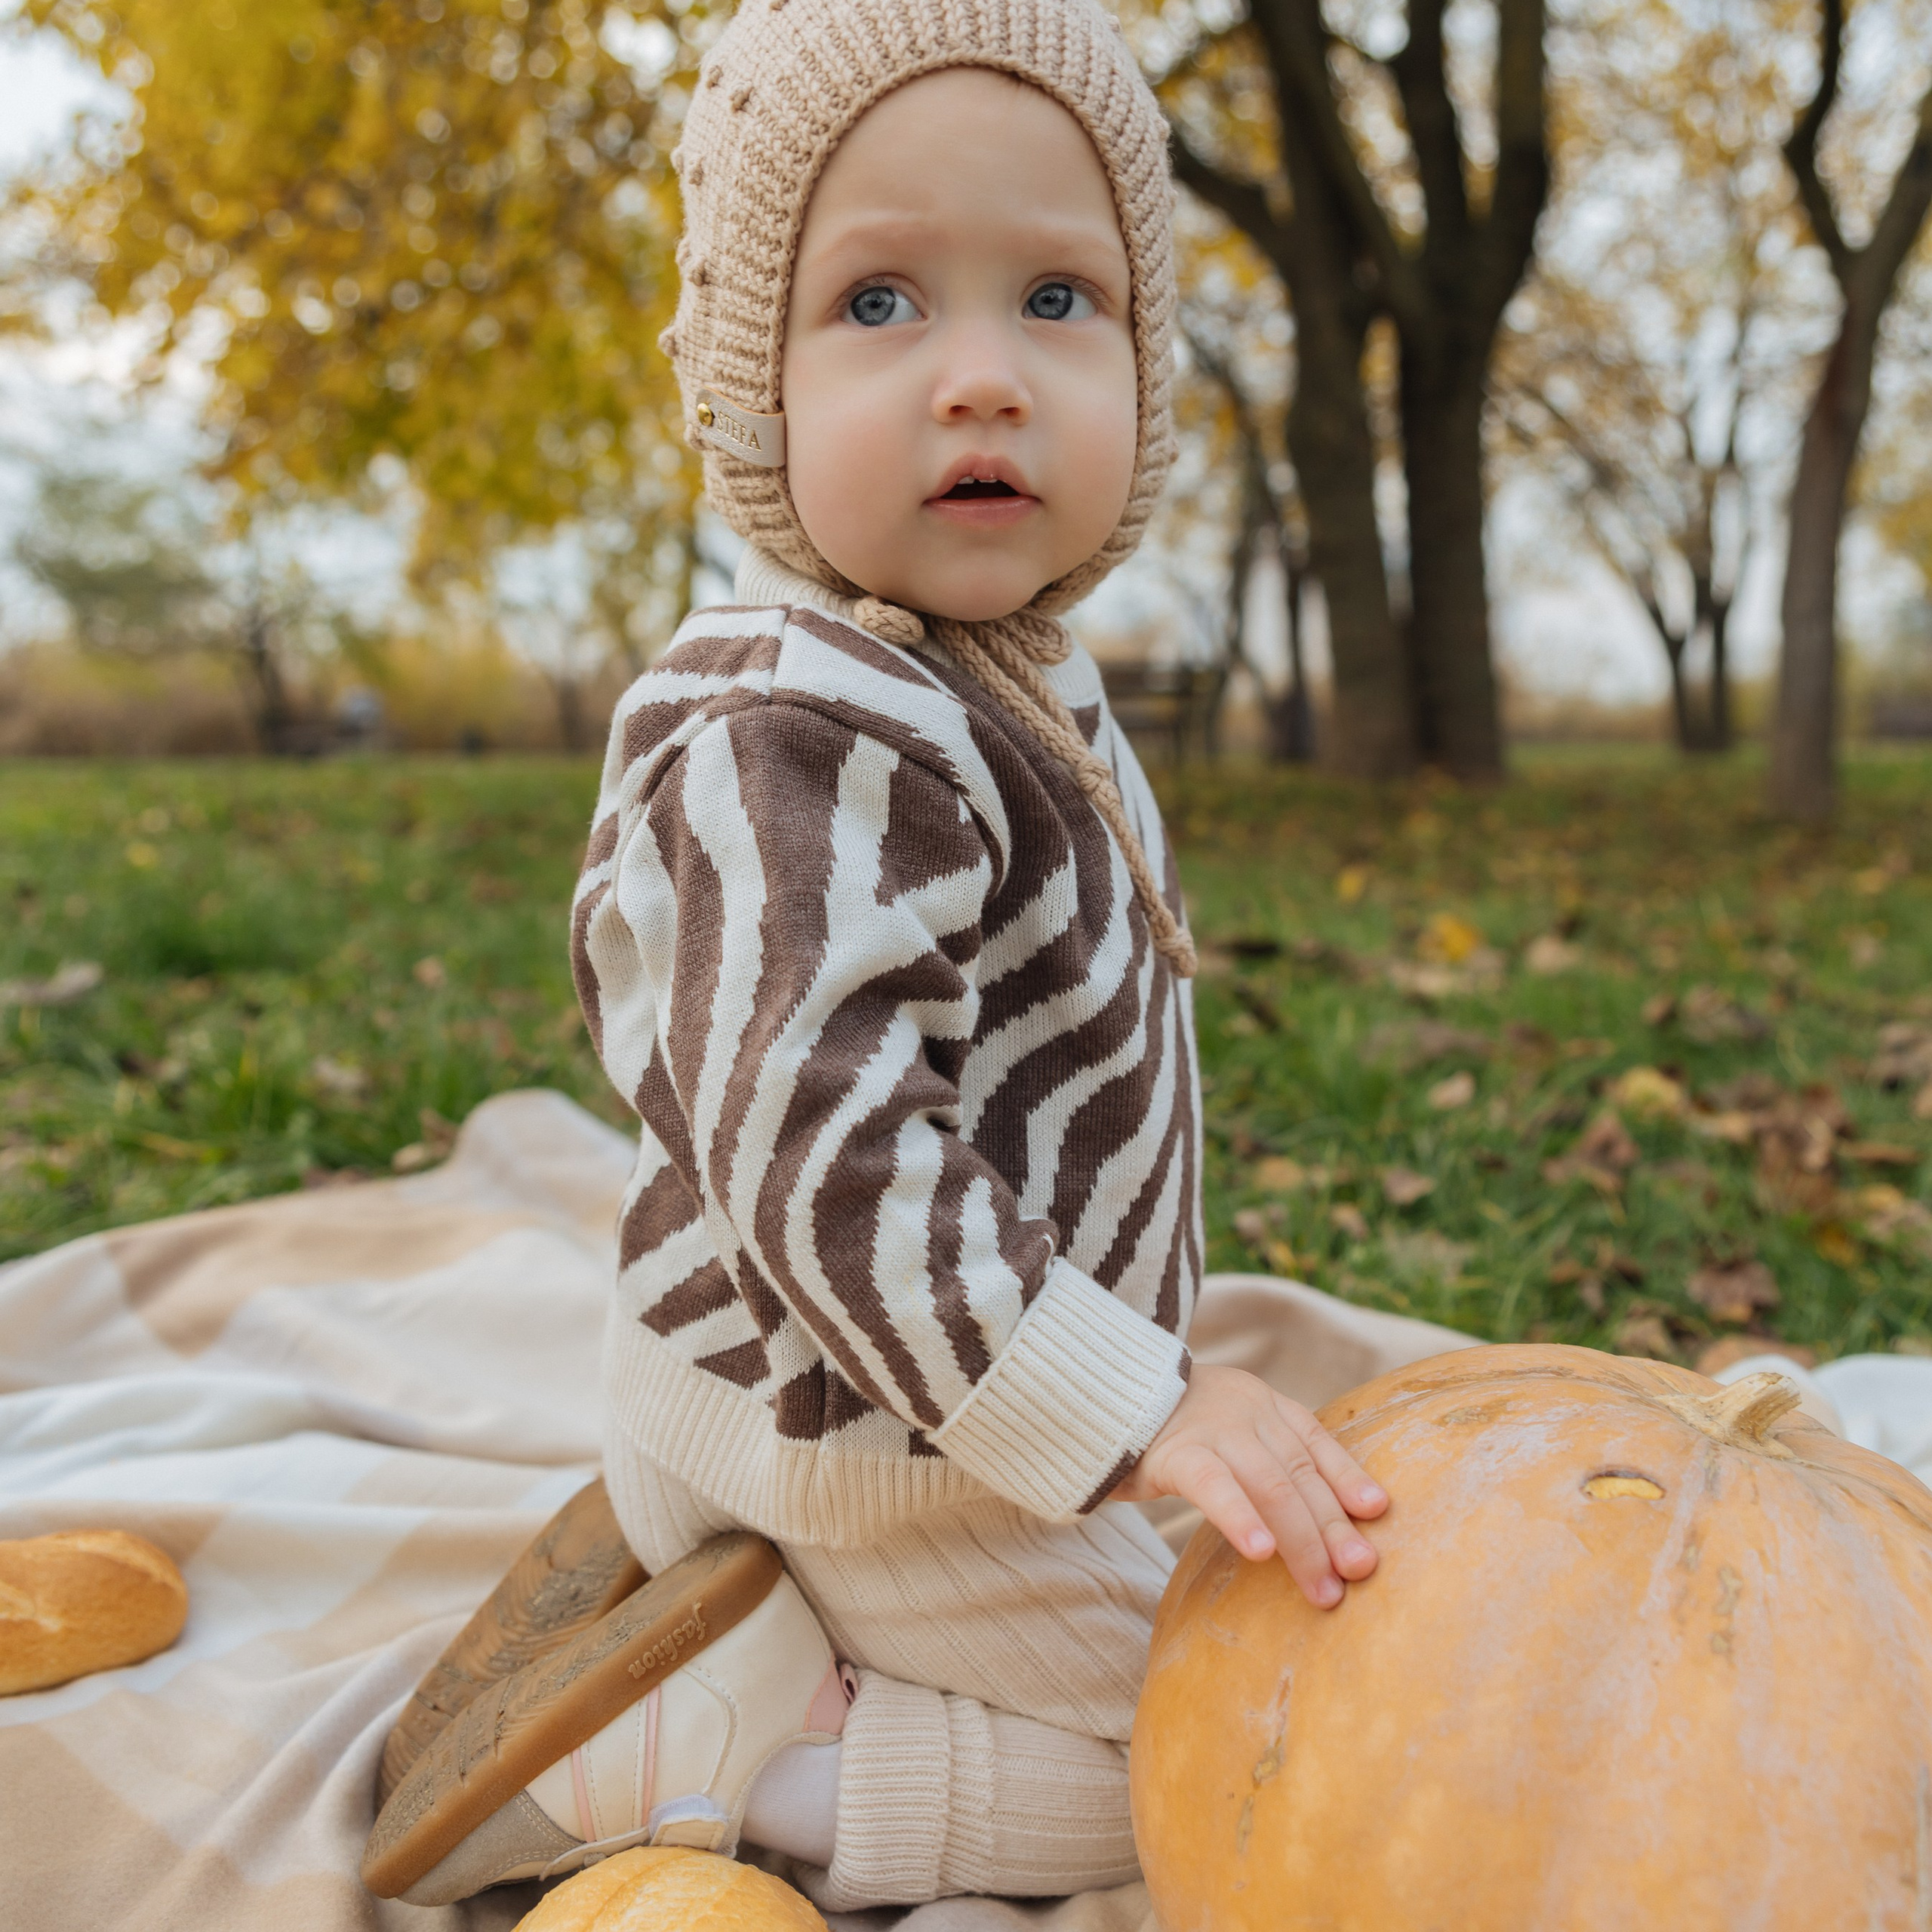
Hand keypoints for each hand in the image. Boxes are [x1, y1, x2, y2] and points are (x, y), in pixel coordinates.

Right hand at [1111, 1364, 1387, 1607]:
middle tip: (1359, 1572)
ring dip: (1302, 1539)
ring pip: (1271, 1484)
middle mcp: (1246, 1411)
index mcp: (1262, 1405)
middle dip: (1333, 1526)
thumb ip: (1266, 1461)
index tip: (1377, 1513)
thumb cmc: (1170, 1429)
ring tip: (1322, 1586)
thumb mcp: (1227, 1433)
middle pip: (1301, 1473)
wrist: (1098, 1393)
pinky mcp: (1173, 1452)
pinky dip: (1241, 1518)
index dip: (1348, 1477)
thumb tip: (1322, 1522)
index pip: (1316, 1442)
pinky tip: (1260, 1552)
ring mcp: (1212, 1429)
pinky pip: (1213, 1486)